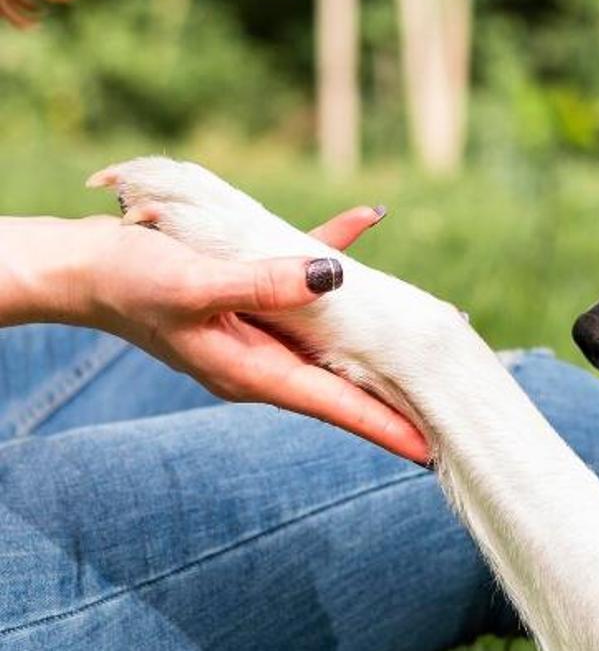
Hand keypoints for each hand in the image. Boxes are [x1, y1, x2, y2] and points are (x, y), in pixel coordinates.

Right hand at [0, 208, 429, 462]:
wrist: (80, 266)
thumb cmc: (127, 282)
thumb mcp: (195, 285)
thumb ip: (264, 283)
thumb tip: (336, 278)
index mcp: (251, 371)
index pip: (333, 405)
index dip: (383, 425)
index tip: (428, 447)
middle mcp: (263, 358)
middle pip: (341, 379)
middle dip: (392, 388)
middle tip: (448, 396)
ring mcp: (258, 329)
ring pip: (331, 331)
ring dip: (376, 325)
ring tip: (428, 324)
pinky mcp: (249, 294)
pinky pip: (301, 275)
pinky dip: (331, 252)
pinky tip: (364, 221)